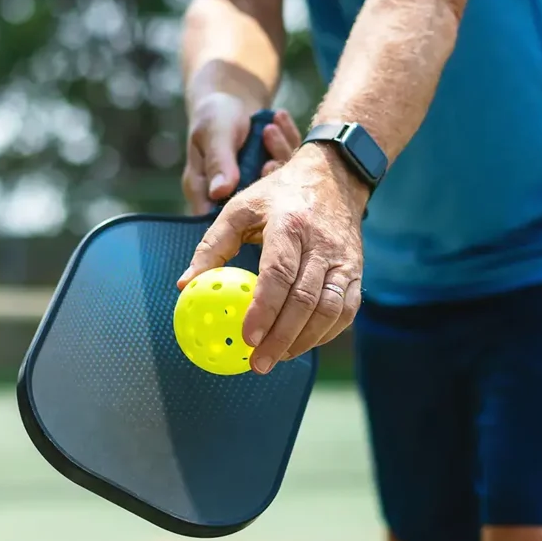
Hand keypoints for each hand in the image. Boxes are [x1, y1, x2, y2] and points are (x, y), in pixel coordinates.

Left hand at [177, 144, 369, 373]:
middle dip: (281, 338)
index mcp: (289, 224)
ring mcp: (344, 259)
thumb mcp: (240, 208)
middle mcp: (321, 243)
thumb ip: (212, 246)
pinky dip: (326, 334)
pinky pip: (346, 311)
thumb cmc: (279, 195)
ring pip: (330, 310)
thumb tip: (184, 284)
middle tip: (258, 363)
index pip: (278, 273)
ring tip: (277, 358)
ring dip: (304, 341)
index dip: (263, 309)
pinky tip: (302, 345)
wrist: (335, 177)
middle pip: (305, 300)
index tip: (246, 338)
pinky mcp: (357, 271)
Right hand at [181, 94, 302, 213]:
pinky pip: (289, 165)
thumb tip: (219, 191)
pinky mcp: (277, 176)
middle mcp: (232, 196)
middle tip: (270, 151)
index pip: (220, 218)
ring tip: (270, 128)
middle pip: (255, 204)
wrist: (232, 98)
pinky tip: (281, 117)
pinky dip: (288, 140)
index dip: (243, 209)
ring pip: (277, 183)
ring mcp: (257, 187)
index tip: (260, 177)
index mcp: (205, 193)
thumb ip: (218, 161)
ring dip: (279, 152)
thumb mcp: (213, 133)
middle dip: (268, 176)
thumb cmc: (214, 115)